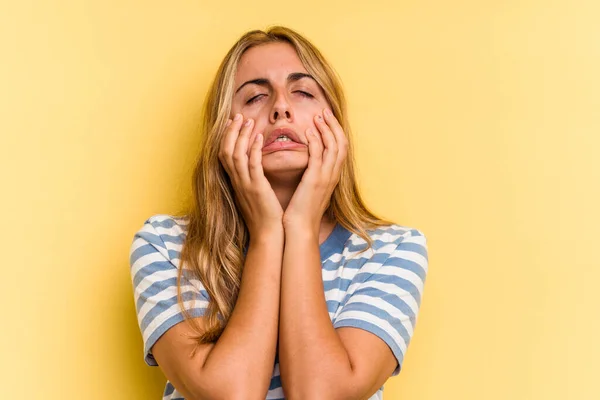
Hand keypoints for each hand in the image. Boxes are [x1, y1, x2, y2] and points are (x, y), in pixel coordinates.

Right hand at [218, 113, 283, 237]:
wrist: (268, 234)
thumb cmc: (265, 216)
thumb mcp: (254, 195)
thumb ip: (252, 179)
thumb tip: (255, 167)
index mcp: (235, 183)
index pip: (224, 155)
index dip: (227, 138)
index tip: (233, 123)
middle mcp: (237, 182)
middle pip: (225, 151)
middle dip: (231, 132)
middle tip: (238, 116)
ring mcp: (245, 185)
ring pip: (236, 155)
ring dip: (241, 136)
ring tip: (249, 121)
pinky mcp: (257, 188)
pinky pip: (252, 165)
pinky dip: (254, 149)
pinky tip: (260, 137)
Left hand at [283, 108, 347, 233]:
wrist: (299, 228)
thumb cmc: (301, 211)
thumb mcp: (311, 189)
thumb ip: (314, 175)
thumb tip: (310, 165)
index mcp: (333, 176)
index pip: (341, 147)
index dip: (335, 131)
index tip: (326, 118)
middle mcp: (333, 175)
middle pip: (341, 142)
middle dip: (333, 124)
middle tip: (324, 110)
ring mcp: (325, 177)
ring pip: (333, 146)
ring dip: (326, 128)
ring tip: (317, 116)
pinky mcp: (314, 180)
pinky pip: (318, 155)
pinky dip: (315, 140)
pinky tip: (308, 130)